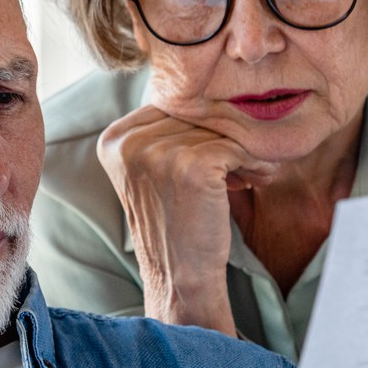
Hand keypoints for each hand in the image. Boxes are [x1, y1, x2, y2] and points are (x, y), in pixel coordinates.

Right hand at [96, 103, 278, 332]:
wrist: (182, 276)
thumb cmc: (176, 224)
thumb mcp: (154, 171)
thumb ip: (164, 131)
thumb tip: (205, 91)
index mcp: (113, 140)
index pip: (170, 106)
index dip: (198, 127)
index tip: (215, 155)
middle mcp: (129, 142)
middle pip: (194, 114)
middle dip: (223, 137)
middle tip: (242, 166)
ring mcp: (157, 153)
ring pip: (218, 129)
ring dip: (243, 151)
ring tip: (250, 175)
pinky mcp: (191, 166)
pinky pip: (236, 146)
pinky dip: (253, 162)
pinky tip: (254, 181)